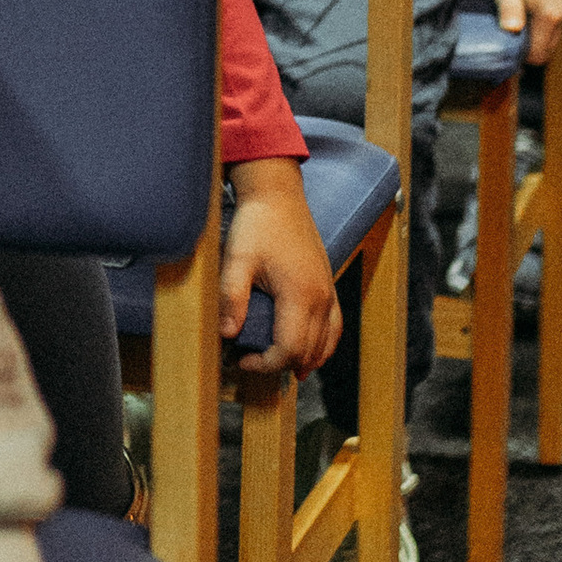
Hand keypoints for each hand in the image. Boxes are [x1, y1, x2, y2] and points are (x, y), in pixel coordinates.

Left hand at [219, 159, 343, 376]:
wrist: (278, 196)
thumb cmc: (257, 225)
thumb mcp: (237, 260)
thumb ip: (231, 298)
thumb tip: (227, 335)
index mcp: (300, 294)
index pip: (289, 349)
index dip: (265, 363)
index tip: (241, 359)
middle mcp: (321, 297)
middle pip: (308, 351)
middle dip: (279, 364)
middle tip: (249, 360)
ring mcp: (329, 291)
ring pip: (326, 343)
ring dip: (304, 359)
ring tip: (277, 365)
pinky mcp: (328, 285)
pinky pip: (335, 326)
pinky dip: (323, 344)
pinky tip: (309, 352)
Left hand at [490, 0, 561, 63]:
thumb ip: (510, 11)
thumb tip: (513, 29)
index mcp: (551, 16)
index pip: (539, 54)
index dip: (522, 58)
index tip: (506, 54)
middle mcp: (560, 15)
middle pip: (546, 50)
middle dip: (529, 53)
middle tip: (508, 47)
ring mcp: (561, 10)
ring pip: (548, 41)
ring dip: (533, 43)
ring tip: (514, 36)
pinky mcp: (557, 5)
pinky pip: (549, 30)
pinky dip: (537, 34)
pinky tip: (522, 26)